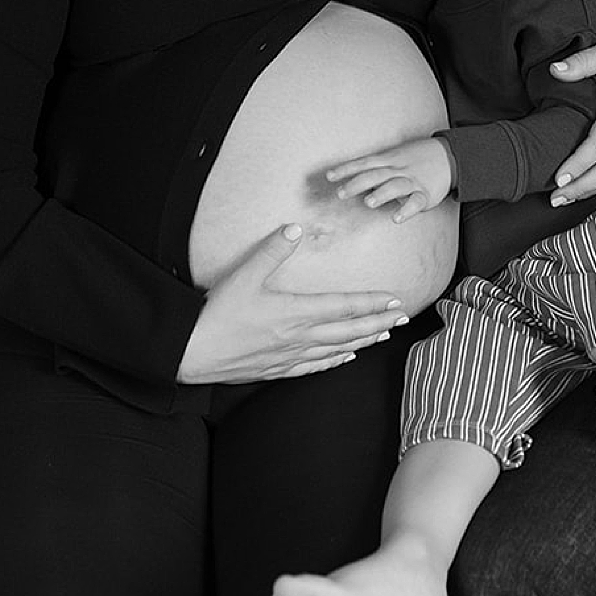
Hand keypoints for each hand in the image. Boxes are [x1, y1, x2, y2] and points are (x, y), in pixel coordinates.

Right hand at [176, 224, 410, 384]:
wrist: (194, 351)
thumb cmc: (219, 313)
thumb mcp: (245, 274)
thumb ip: (272, 250)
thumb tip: (294, 227)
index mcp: (296, 311)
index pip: (345, 306)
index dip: (372, 303)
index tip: (394, 300)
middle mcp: (299, 336)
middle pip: (349, 330)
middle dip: (378, 323)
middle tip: (402, 318)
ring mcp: (290, 355)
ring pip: (337, 349)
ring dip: (363, 341)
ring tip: (382, 336)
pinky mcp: (278, 368)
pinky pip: (315, 366)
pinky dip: (335, 361)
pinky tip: (345, 358)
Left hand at [326, 136, 454, 220]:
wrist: (451, 155)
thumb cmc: (418, 157)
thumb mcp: (396, 155)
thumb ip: (377, 168)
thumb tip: (354, 180)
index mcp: (389, 159)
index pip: (364, 163)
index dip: (346, 169)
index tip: (329, 176)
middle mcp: (399, 169)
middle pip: (375, 175)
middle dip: (357, 183)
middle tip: (340, 193)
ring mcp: (413, 181)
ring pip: (395, 186)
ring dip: (382, 194)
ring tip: (368, 203)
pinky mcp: (426, 193)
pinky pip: (416, 202)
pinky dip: (406, 209)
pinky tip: (396, 218)